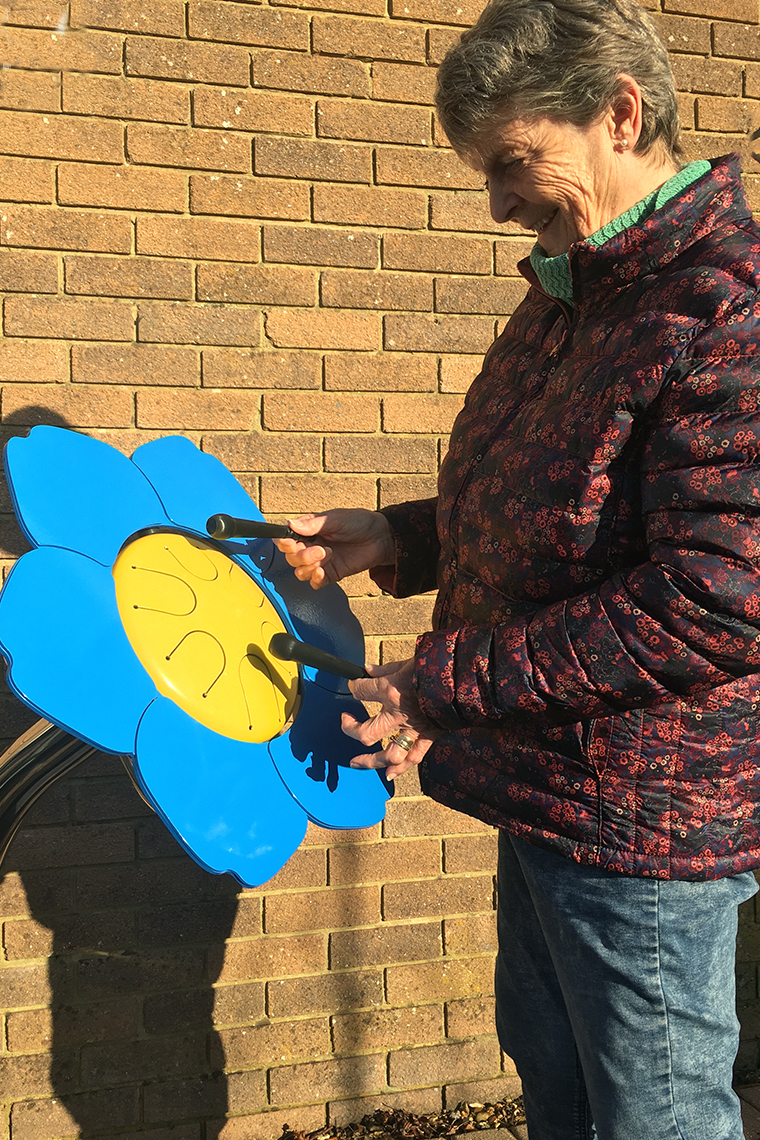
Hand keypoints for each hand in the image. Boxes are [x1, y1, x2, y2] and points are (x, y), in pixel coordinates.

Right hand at [275, 508, 394, 589]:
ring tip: (328, 555)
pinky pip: (315, 583)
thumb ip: (312, 524)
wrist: (381, 538)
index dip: (284, 543)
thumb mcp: (335, 519)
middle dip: (302, 556)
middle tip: (320, 549)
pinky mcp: (330, 574)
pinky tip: (322, 571)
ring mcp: (320, 562)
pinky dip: (315, 579)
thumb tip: (290, 524)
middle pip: (291, 558)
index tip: (290, 542)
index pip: (286, 540)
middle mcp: (310, 547)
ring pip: (300, 572)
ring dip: (310, 566)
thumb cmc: (359, 523)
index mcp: (308, 531)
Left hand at [343, 658, 439, 780]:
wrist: (463, 677)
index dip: (354, 687)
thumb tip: (368, 670)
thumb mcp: (405, 663)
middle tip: (345, 722)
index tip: (354, 685)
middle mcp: (398, 713)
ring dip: (370, 761)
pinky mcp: (428, 737)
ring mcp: (413, 729)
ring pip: (387, 754)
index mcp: (391, 690)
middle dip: (350, 729)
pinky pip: (413, 758)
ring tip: (357, 762)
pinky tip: (389, 775)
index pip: (361, 690)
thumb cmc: (434, 667)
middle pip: (365, 732)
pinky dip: (400, 769)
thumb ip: (384, 670)